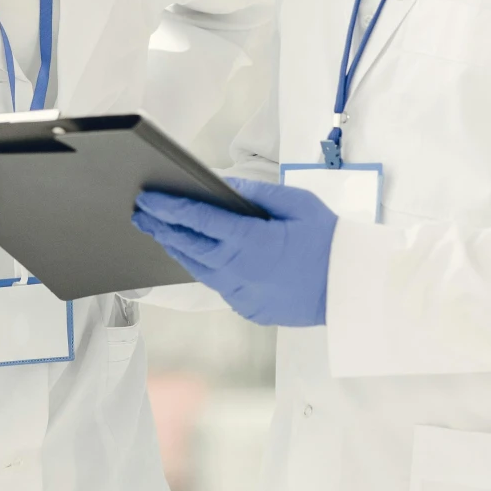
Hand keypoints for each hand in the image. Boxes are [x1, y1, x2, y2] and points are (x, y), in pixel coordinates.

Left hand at [132, 178, 335, 326]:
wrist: (350, 289)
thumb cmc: (329, 241)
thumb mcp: (297, 204)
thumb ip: (256, 193)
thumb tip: (222, 183)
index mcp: (249, 240)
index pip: (196, 220)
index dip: (167, 208)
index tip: (146, 198)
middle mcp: (237, 269)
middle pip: (187, 246)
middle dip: (161, 227)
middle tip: (140, 214)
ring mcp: (240, 293)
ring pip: (198, 268)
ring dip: (177, 249)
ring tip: (161, 232)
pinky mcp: (247, 307)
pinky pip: (217, 284)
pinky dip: (203, 267)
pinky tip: (197, 256)